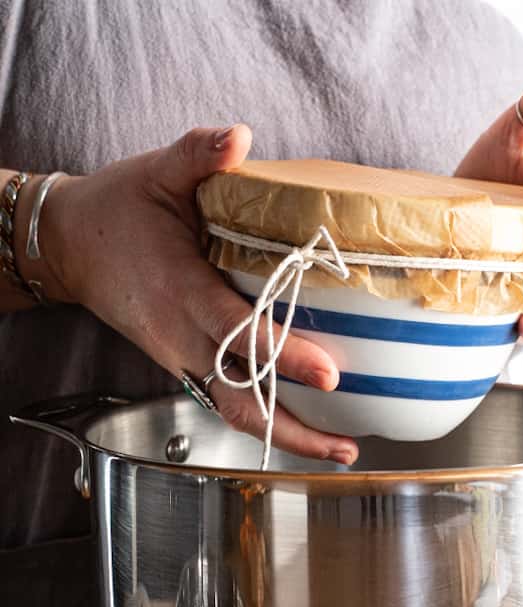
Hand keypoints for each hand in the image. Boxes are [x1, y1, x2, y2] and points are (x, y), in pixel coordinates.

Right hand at [34, 126, 358, 463]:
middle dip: (292, 429)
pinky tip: (300, 422)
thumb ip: (197, 154)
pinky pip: (224, 397)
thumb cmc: (116, 210)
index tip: (327, 375)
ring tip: (336, 448)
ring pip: (232, 409)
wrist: (70, 247)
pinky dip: (263, 416)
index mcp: (178, 290)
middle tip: (346, 447)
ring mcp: (179, 356)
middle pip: (239, 397)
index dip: (282, 355)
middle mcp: (179, 335)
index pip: (238, 331)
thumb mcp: (155, 172)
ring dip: (282, 434)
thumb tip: (239, 137)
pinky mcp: (181, 362)